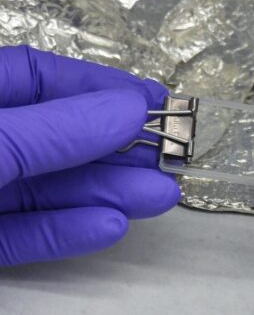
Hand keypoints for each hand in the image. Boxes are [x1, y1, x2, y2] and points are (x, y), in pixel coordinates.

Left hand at [0, 45, 179, 264]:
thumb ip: (54, 131)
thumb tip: (131, 108)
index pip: (37, 77)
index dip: (99, 86)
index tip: (155, 100)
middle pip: (53, 140)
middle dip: (115, 149)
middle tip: (171, 158)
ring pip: (44, 191)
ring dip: (104, 194)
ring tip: (162, 196)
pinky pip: (21, 236)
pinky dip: (64, 232)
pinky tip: (109, 227)